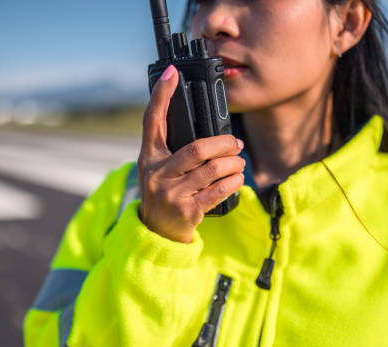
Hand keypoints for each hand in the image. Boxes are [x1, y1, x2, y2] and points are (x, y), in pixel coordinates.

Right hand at [137, 65, 244, 242]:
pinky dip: (233, 182)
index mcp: (149, 157)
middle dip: (224, 144)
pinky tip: (237, 179)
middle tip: (237, 144)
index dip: (161, 95)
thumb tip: (205, 131)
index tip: (172, 72)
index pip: (152, 120)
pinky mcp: (187, 211)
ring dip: (233, 164)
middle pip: (197, 149)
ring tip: (239, 163)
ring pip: (213, 170)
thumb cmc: (163, 194)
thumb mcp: (158, 169)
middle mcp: (157, 173)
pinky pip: (218, 191)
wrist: (156, 233)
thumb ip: (172, 149)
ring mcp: (171, 194)